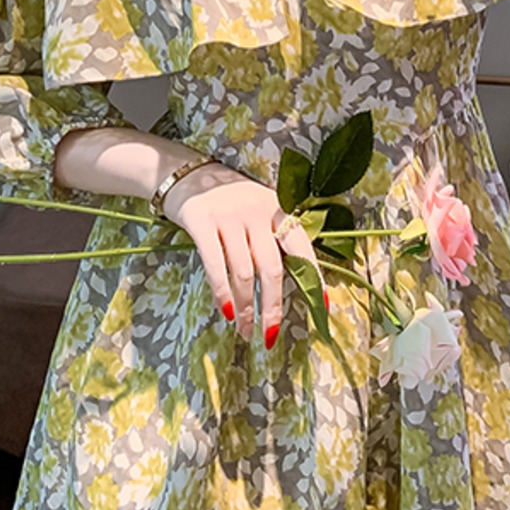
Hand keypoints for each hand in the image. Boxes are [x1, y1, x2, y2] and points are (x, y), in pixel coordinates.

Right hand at [165, 169, 324, 347]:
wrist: (187, 173)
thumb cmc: (230, 200)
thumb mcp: (259, 209)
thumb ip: (275, 237)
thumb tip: (297, 280)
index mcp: (277, 208)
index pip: (301, 247)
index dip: (314, 277)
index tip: (321, 308)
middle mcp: (256, 211)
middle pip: (272, 267)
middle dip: (273, 306)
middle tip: (271, 336)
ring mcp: (228, 216)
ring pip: (244, 271)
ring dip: (246, 307)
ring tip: (245, 330)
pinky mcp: (201, 221)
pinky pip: (215, 264)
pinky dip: (222, 292)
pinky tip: (227, 311)